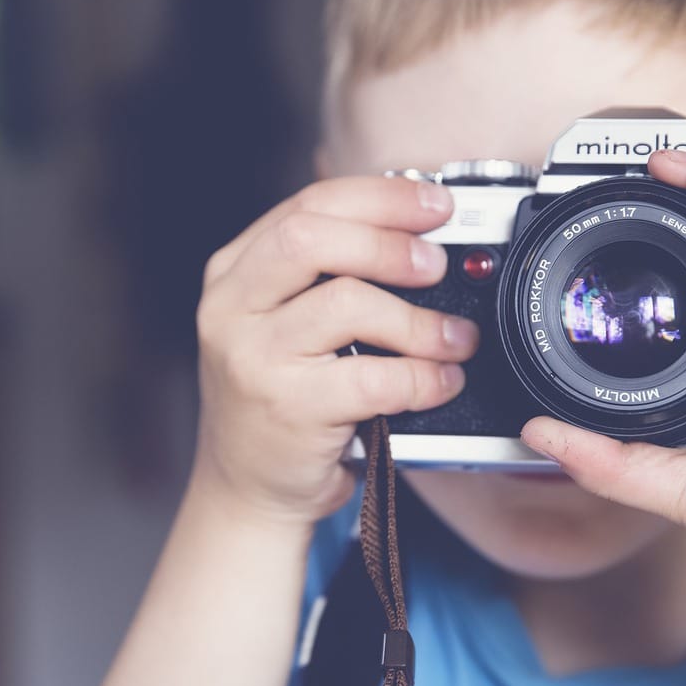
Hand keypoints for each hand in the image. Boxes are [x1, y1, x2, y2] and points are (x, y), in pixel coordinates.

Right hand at [191, 175, 479, 527]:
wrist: (245, 488)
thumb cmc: (277, 399)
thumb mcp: (280, 322)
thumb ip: (325, 275)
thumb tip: (416, 233)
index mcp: (233, 273)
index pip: (307, 206)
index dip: (379, 197)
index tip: (434, 204)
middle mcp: (232, 309)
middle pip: (312, 238)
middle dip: (389, 242)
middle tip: (436, 264)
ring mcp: (254, 359)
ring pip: (347, 304)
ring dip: (418, 319)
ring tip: (452, 337)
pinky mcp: (288, 408)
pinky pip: (372, 377)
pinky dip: (421, 377)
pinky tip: (440, 382)